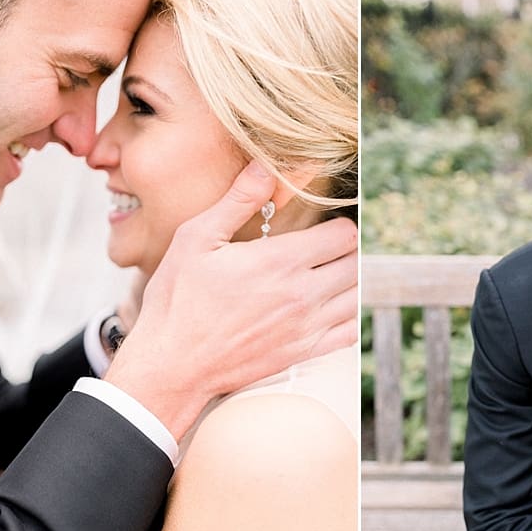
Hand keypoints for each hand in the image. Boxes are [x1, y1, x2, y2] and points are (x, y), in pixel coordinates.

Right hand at [104, 160, 357, 440]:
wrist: (172, 365)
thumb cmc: (177, 299)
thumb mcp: (196, 239)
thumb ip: (237, 201)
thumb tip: (265, 165)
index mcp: (280, 261)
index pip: (344, 234)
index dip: (339, 223)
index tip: (324, 223)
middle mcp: (302, 295)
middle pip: (357, 264)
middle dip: (348, 250)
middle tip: (329, 246)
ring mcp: (306, 327)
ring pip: (358, 296)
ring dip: (352, 280)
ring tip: (332, 272)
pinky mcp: (303, 353)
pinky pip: (350, 331)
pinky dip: (351, 315)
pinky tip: (332, 306)